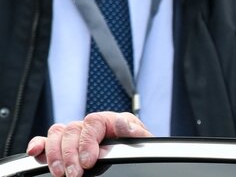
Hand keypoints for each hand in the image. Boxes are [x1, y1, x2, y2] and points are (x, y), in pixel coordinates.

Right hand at [26, 111, 151, 176]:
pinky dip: (39, 144)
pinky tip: (35, 152)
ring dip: (55, 154)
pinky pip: (47, 140)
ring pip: (58, 134)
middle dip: (70, 155)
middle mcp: (90, 126)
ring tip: (60, 173)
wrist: (136, 155)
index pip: (93, 122)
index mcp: (110, 120)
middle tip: (74, 175)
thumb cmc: (137, 147)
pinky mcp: (64, 146)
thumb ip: (134, 131)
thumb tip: (121, 121)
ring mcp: (76, 135)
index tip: (89, 162)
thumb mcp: (142, 140)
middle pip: (72, 130)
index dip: (87, 142)